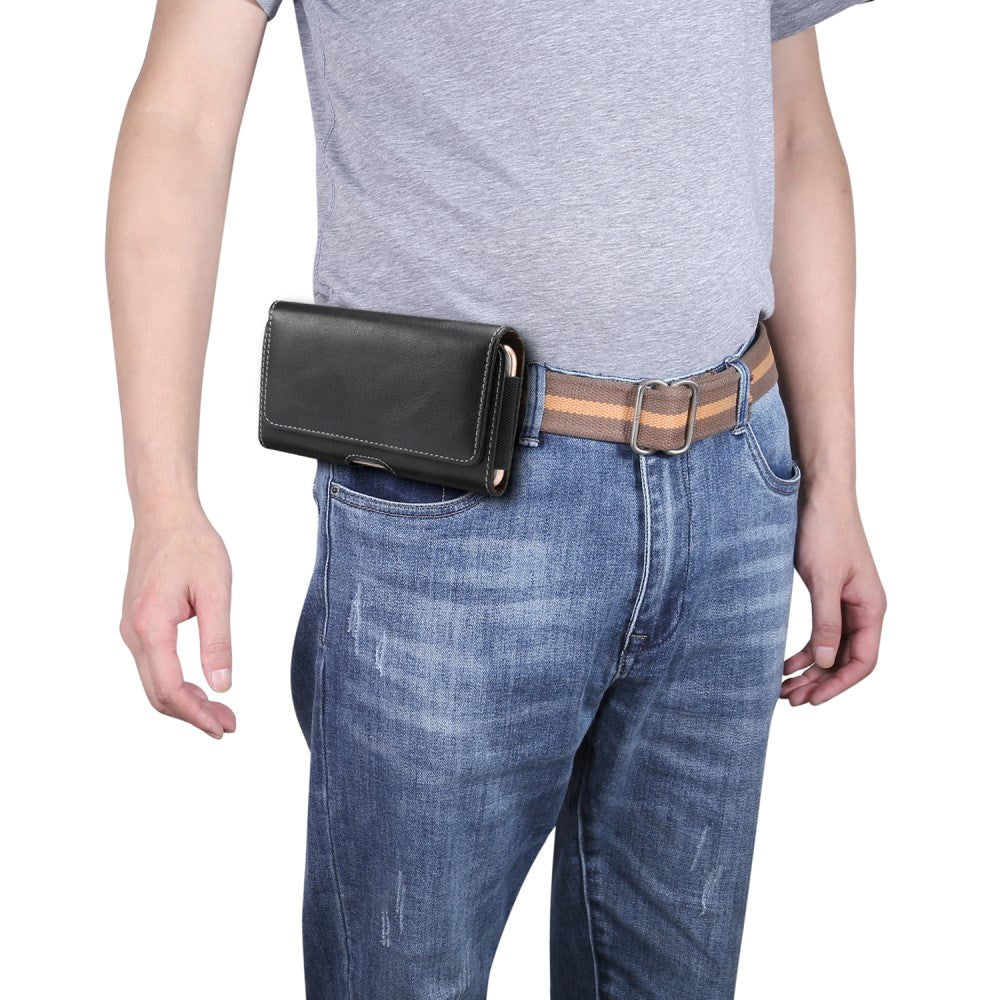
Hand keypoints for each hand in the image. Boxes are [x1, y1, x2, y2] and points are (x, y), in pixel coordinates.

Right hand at [119, 503, 236, 738]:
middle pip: (158, 694)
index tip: (224, 727)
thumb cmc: (193, 545)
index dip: (197, 715)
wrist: (165, 514)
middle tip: (228, 725)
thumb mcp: (216, 591)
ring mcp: (131, 628)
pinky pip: (153, 665)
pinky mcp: (137, 622)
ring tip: (220, 711)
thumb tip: (222, 685)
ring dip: (185, 702)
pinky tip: (200, 687)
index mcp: (151, 627)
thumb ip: (218, 640)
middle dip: (193, 715)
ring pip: (154, 682)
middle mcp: (133, 632)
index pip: (170, 689)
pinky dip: (175, 683)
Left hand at [781, 487, 886, 706]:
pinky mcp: (827, 593)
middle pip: (844, 659)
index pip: (862, 661)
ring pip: (830, 648)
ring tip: (783, 688)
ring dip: (809, 670)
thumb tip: (823, 662)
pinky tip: (784, 662)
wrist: (817, 494)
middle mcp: (862, 609)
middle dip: (819, 682)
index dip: (838, 684)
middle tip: (789, 699)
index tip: (812, 700)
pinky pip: (820, 631)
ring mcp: (845, 602)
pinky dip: (803, 650)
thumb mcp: (824, 580)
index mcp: (871, 607)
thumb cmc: (825, 530)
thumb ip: (825, 622)